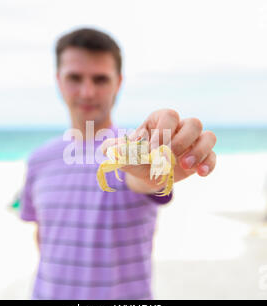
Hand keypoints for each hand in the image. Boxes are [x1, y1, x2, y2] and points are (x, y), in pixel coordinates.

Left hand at [101, 108, 216, 192]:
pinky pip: (213, 155)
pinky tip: (200, 173)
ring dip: (199, 151)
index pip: (169, 115)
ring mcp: (192, 143)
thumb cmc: (135, 159)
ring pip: (208, 136)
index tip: (152, 150)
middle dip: (182, 141)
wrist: (146, 176)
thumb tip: (106, 149)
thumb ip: (115, 150)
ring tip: (185, 166)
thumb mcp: (124, 156)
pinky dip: (209, 164)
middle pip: (193, 123)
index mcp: (160, 121)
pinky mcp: (201, 157)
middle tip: (167, 158)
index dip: (164, 131)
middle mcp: (179, 128)